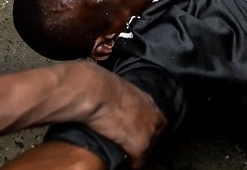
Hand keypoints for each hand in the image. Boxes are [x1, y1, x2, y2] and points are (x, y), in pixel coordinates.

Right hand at [0, 62, 164, 168]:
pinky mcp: (140, 144)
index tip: (133, 135)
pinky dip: (128, 164)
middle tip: (127, 149)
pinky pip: (137, 163)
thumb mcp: (113, 87)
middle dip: (142, 144)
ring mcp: (149, 130)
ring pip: (147, 152)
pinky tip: (118, 163)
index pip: (155, 121)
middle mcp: (153, 115)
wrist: (92, 90)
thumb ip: (119, 98)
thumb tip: (107, 101)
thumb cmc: (95, 85)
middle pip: (154, 137)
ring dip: (135, 155)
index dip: (144, 130)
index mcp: (147, 100)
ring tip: (122, 156)